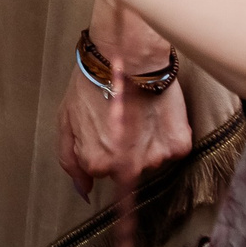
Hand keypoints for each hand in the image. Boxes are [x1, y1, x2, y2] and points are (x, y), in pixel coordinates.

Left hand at [57, 47, 190, 198]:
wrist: (128, 56)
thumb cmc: (94, 82)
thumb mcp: (66, 119)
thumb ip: (70, 160)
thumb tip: (84, 190)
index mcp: (97, 162)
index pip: (99, 169)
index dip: (100, 144)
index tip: (102, 124)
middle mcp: (127, 167)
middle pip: (126, 169)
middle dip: (124, 148)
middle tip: (122, 118)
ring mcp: (155, 158)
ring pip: (150, 159)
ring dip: (146, 142)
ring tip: (139, 112)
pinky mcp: (178, 146)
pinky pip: (173, 149)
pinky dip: (167, 134)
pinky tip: (156, 113)